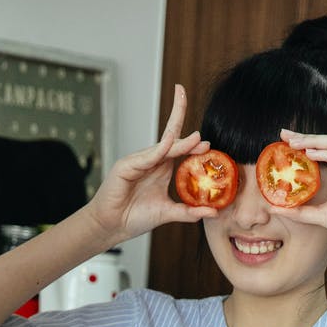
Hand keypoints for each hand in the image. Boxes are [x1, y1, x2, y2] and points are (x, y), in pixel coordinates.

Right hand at [87, 84, 217, 244]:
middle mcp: (152, 159)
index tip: (208, 142)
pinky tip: (170, 145)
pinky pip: (146, 157)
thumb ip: (189, 211)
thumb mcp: (167, 213)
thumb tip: (214, 212)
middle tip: (188, 99)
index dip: (192, 139)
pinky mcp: (126, 166)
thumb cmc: (135, 217)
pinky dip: (158, 151)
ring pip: (162, 147)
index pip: (178, 145)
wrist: (112, 226)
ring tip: (198, 139)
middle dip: (178, 113)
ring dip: (181, 143)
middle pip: (170, 135)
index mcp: (162, 167)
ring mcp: (139, 160)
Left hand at [279, 83, 326, 256]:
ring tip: (292, 143)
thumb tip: (276, 209)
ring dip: (314, 141)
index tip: (293, 133)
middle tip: (285, 133)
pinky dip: (326, 154)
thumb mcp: (324, 216)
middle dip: (310, 134)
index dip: (323, 131)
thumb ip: (302, 211)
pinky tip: (310, 154)